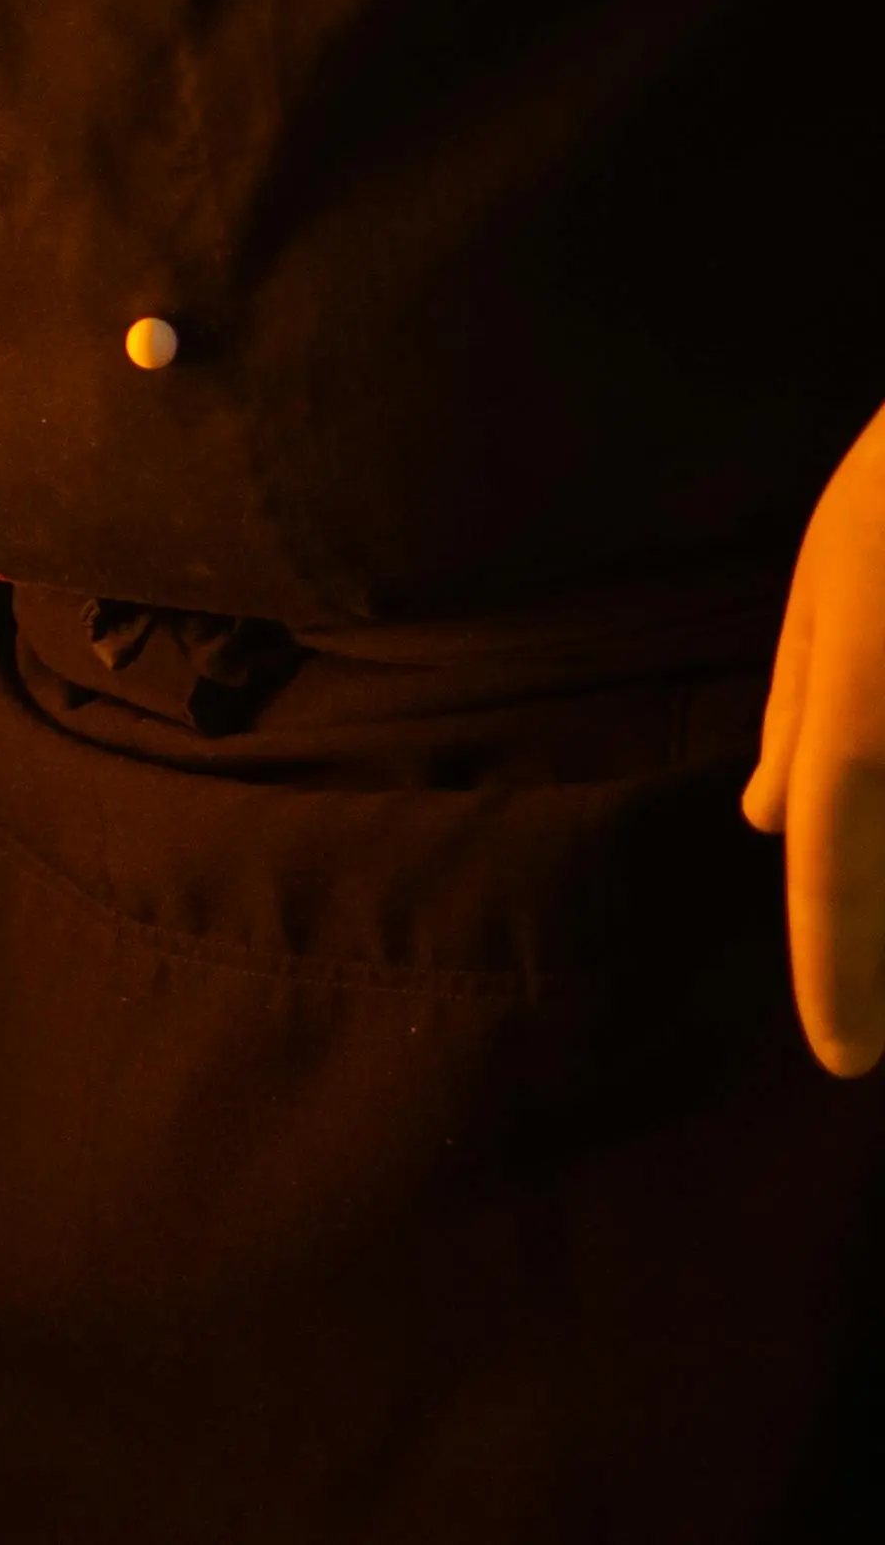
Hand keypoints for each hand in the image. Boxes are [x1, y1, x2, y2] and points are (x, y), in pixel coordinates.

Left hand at [746, 397, 884, 1072]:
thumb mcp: (838, 575)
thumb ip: (804, 706)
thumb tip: (764, 822)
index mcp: (863, 705)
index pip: (836, 855)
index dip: (836, 964)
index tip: (841, 1061)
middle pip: (879, 845)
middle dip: (881, 942)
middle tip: (862, 1022)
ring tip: (868, 875)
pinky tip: (881, 774)